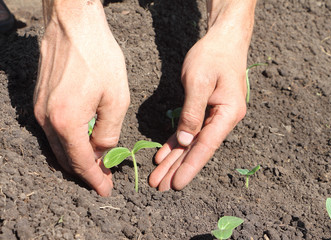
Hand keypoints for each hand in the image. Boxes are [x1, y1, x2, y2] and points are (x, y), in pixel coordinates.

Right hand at [34, 0, 129, 195]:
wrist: (73, 25)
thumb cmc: (98, 57)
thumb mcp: (116, 98)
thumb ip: (109, 131)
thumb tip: (103, 151)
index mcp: (66, 122)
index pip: (80, 162)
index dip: (95, 178)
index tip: (105, 189)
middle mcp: (46, 119)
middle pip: (65, 157)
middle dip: (85, 171)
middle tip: (102, 178)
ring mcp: (39, 109)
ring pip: (58, 145)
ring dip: (76, 157)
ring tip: (95, 163)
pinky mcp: (40, 99)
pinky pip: (53, 130)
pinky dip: (68, 141)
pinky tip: (82, 141)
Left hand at [149, 0, 255, 190]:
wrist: (223, 40)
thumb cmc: (213, 56)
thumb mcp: (199, 82)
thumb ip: (193, 113)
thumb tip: (187, 142)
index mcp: (228, 114)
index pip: (206, 146)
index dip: (190, 167)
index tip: (176, 185)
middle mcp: (224, 119)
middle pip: (197, 149)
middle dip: (177, 168)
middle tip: (159, 186)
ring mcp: (215, 116)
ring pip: (191, 143)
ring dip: (174, 159)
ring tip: (159, 177)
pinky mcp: (205, 110)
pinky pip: (189, 130)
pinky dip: (176, 142)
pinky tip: (164, 155)